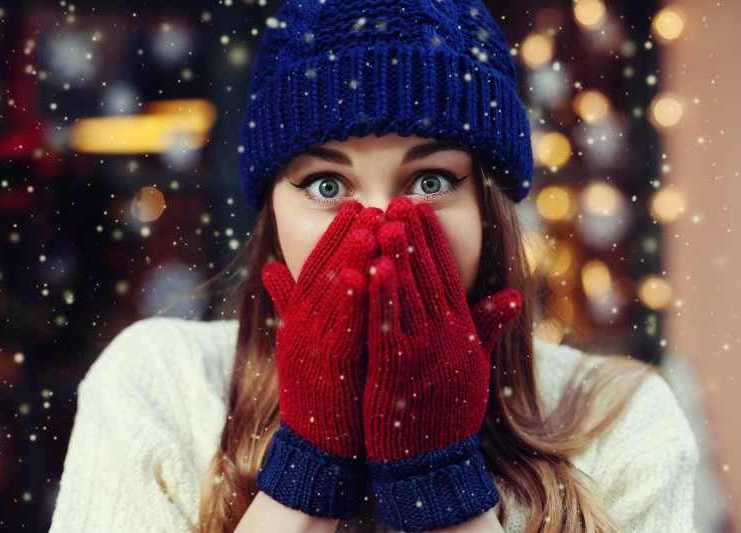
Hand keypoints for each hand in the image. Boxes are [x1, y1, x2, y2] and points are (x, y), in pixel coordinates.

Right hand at [257, 200, 384, 518]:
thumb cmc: (318, 391)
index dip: (334, 235)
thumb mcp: (299, 341)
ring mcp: (314, 345)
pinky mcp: (329, 366)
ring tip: (369, 224)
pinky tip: (362, 273)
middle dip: (346, 235)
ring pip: (331, 293)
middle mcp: (303, 326)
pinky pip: (340, 327)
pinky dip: (348, 299)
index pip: (316, 266)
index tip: (354, 207)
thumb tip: (272, 269)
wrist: (318, 445)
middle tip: (368, 204)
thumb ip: (290, 303)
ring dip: (349, 257)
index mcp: (300, 318)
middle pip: (324, 270)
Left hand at [363, 197, 521, 531]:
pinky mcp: (398, 370)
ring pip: (409, 294)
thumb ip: (488, 326)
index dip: (434, 240)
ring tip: (386, 218)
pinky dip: (381, 294)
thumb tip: (513, 295)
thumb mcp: (474, 365)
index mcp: (461, 331)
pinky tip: (371, 267)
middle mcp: (447, 336)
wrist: (435, 463)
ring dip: (398, 254)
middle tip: (402, 199)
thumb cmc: (449, 412)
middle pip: (429, 276)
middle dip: (414, 236)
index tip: (421, 208)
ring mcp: (424, 352)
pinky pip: (388, 324)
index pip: (448, 275)